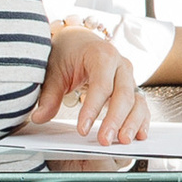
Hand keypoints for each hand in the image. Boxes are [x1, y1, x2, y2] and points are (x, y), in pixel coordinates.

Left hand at [25, 25, 149, 144]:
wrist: (80, 40)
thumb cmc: (67, 53)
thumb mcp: (54, 70)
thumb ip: (49, 95)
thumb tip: (39, 117)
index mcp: (102, 55)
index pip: (101, 85)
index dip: (92, 109)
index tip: (82, 130)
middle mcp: (121, 65)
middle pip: (123, 94)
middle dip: (115, 120)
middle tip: (104, 140)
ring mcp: (129, 77)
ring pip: (137, 101)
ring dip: (132, 122)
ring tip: (122, 141)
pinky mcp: (132, 88)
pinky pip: (141, 105)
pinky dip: (141, 120)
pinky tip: (138, 135)